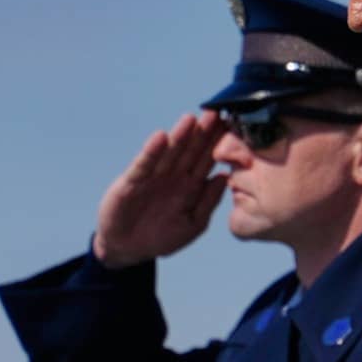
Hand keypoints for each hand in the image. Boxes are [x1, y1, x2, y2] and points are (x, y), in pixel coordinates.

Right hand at [93, 111, 228, 269]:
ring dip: (180, 136)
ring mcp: (153, 176)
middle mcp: (174, 176)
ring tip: (191, 119)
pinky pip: (144, 164)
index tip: (234, 127)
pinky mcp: (132, 181)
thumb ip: (208, 202)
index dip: (219, 143)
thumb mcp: (192, 224)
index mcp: (191, 184)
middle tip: (216, 113)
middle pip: (191, 150)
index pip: (208, 159)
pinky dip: (152, 151)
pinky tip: (161, 137)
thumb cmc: (162, 236)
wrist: (127, 249)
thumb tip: (226, 178)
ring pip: (169, 153)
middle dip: (203, 132)